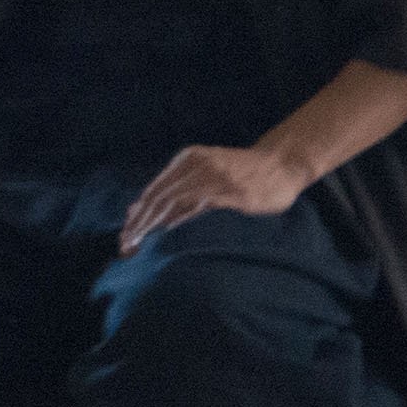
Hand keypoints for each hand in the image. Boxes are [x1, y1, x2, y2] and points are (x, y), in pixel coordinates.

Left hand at [120, 144, 309, 251]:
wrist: (281, 163)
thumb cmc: (242, 173)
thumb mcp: (207, 173)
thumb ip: (182, 189)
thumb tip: (150, 214)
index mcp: (186, 160)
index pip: (153, 190)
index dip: (137, 215)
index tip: (124, 236)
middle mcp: (195, 165)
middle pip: (157, 197)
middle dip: (139, 224)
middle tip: (126, 246)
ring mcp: (212, 177)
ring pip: (173, 202)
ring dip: (153, 225)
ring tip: (140, 244)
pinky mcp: (230, 191)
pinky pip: (199, 205)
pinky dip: (180, 218)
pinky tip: (168, 232)